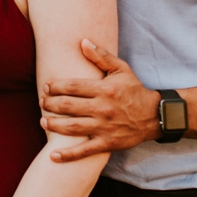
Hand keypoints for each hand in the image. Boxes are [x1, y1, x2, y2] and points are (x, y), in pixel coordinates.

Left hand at [39, 39, 159, 161]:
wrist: (154, 115)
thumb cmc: (134, 90)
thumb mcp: (121, 69)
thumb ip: (101, 56)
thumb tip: (83, 41)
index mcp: (104, 89)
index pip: (73, 87)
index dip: (56, 87)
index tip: (46, 87)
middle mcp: (102, 108)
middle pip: (68, 106)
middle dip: (50, 105)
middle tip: (41, 103)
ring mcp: (104, 127)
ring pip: (72, 127)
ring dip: (54, 125)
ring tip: (43, 122)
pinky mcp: (107, 143)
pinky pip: (84, 151)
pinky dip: (68, 155)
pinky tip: (53, 156)